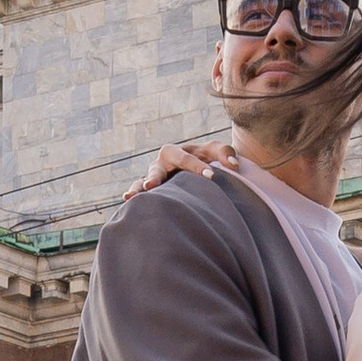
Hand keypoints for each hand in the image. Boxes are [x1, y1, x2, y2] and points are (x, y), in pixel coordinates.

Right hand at [124, 133, 240, 196]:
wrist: (199, 173)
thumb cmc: (207, 160)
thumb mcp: (216, 151)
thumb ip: (226, 153)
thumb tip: (233, 165)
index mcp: (175, 152)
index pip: (185, 158)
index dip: (197, 166)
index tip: (211, 176)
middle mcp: (160, 165)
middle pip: (156, 170)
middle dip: (155, 177)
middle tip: (152, 184)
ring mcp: (153, 181)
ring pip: (142, 183)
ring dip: (138, 190)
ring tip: (132, 198)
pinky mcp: (152, 195)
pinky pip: (142, 198)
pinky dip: (135, 201)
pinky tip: (128, 208)